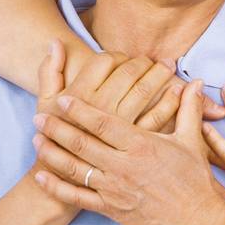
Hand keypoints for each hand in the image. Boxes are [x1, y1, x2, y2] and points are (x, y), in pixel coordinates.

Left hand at [30, 76, 224, 224]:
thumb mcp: (192, 141)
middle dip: (57, 128)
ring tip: (36, 139)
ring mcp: (114, 189)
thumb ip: (188, 109)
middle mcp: (124, 166)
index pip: (103, 123)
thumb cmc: (195, 180)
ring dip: (51, 153)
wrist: (197, 220)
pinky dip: (55, 187)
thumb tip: (194, 83)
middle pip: (81, 143)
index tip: (62, 99)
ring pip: (74, 168)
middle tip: (38, 116)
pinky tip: (41, 176)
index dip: (79, 110)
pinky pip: (77, 197)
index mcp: (142, 145)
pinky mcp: (111, 209)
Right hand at [46, 39, 224, 133]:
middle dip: (145, 63)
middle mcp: (100, 109)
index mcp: (79, 96)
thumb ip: (50, 71)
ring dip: (160, 77)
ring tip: (170, 68)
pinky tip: (178, 92)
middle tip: (158, 59)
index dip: (118, 55)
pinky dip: (170, 103)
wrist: (62, 182)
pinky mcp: (134, 147)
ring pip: (144, 94)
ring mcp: (119, 127)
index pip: (105, 61)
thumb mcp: (46, 104)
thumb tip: (55, 42)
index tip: (126, 57)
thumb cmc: (52, 139)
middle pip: (129, 75)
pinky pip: (156, 119)